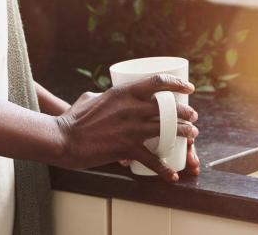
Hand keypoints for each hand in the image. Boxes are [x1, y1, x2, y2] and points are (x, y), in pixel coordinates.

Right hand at [56, 74, 198, 180]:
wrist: (64, 139)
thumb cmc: (73, 118)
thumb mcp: (91, 97)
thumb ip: (107, 96)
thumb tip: (114, 96)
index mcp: (124, 92)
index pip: (158, 82)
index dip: (177, 84)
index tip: (188, 88)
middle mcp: (132, 108)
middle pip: (169, 108)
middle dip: (186, 112)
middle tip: (193, 116)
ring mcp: (131, 128)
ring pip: (168, 130)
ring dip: (184, 133)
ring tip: (191, 135)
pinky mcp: (127, 148)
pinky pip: (152, 159)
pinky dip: (164, 169)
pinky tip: (172, 175)